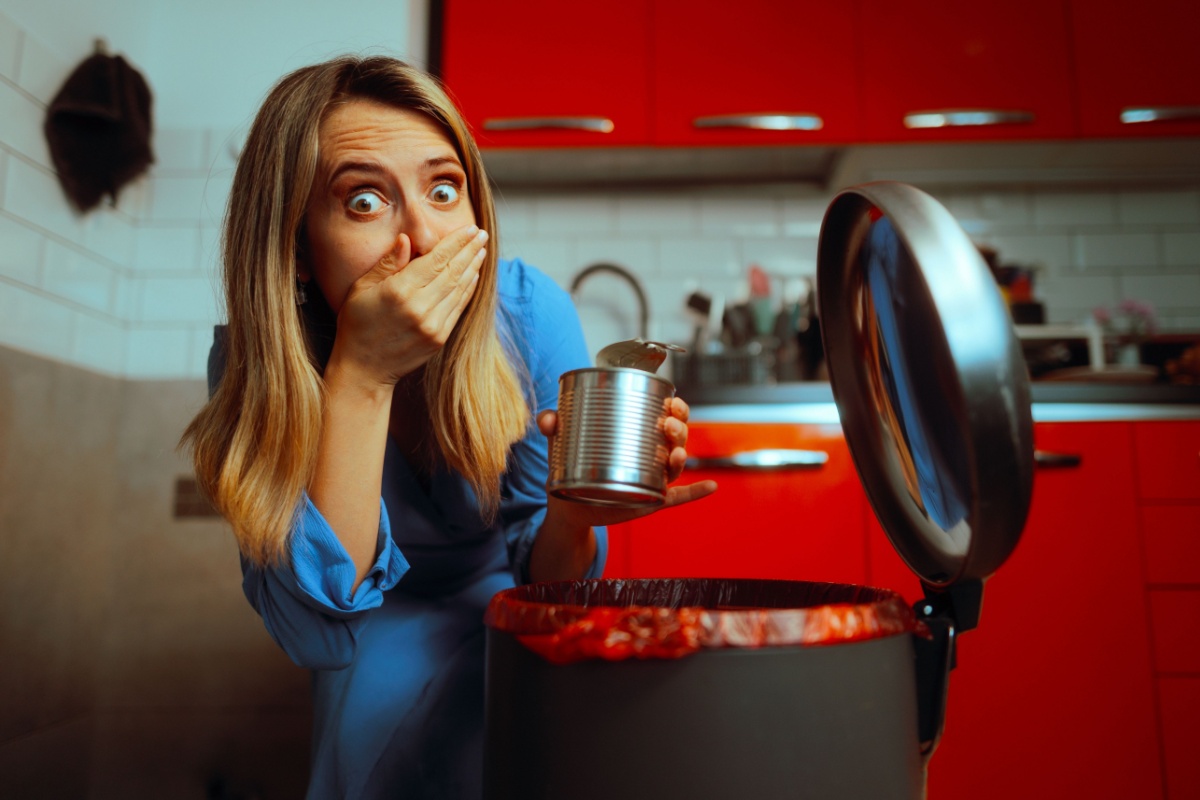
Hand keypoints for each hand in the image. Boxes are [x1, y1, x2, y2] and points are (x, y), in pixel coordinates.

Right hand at [328, 224, 488, 387]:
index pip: (436, 259)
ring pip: (459, 289)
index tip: (469, 229)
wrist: (364, 369)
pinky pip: (458, 307)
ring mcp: (433, 325)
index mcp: (399, 291)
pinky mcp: (439, 338)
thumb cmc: (357, 324)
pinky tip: (474, 275)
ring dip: (473, 267)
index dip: (455, 243)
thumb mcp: (362, 289)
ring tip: (481, 250)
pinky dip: (468, 289)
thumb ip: (387, 263)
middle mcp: (420, 307)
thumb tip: (407, 238)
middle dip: (469, 250)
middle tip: (481, 234)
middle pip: (453, 272)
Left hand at [537, 396, 717, 528]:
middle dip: (679, 427)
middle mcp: (650, 453)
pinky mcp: (650, 501)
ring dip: (683, 456)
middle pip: (677, 437)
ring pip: (677, 465)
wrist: (566, 506)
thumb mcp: (560, 442)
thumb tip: (549, 419)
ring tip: (676, 454)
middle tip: (666, 425)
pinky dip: (696, 493)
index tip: (671, 401)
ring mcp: (652, 478)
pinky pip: (679, 497)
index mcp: (636, 432)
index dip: (675, 407)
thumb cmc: (569, 465)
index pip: (665, 415)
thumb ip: (552, 426)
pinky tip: (711, 487)